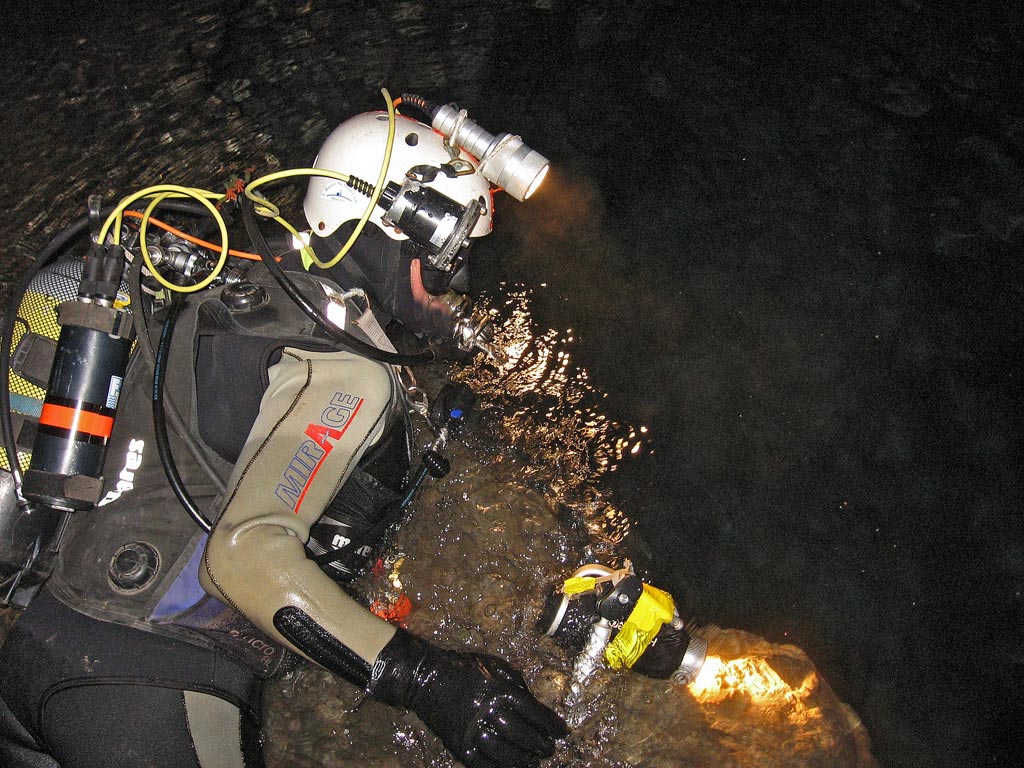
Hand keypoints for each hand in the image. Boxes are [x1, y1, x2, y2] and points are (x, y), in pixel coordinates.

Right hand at [370, 630, 567, 766]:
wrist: (426, 678)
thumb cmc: (464, 668)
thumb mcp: (494, 665)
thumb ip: (517, 682)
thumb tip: (535, 704)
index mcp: (500, 690)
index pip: (535, 713)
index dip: (552, 725)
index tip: (563, 732)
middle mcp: (488, 711)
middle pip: (523, 736)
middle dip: (541, 745)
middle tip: (549, 749)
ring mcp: (473, 730)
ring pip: (506, 754)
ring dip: (524, 760)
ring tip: (534, 762)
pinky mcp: (459, 744)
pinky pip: (484, 763)